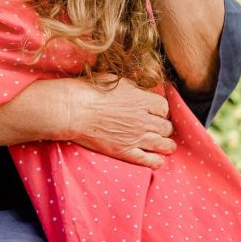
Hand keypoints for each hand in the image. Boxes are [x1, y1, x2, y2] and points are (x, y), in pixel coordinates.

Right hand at [59, 75, 175, 168]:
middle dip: (164, 127)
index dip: (161, 109)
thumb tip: (141, 90)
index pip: (164, 107)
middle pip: (166, 126)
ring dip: (167, 145)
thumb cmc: (90, 92)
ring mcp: (135, 137)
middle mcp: (142, 120)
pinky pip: (147, 160)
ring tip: (167, 146)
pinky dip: (156, 161)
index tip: (156, 111)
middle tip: (159, 128)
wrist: (73, 111)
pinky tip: (157, 160)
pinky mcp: (124, 151)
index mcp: (141, 100)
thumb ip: (132, 86)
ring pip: (162, 144)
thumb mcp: (115, 80)